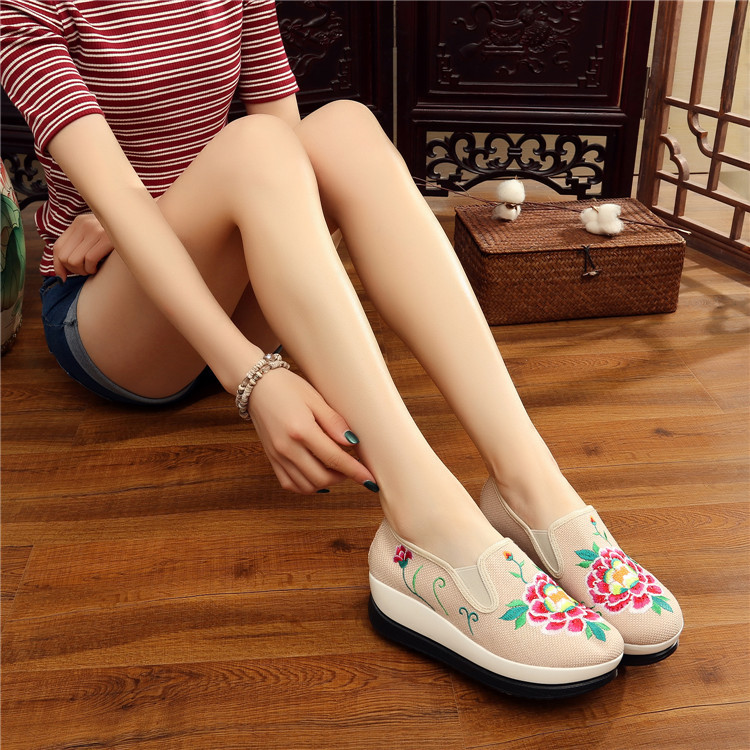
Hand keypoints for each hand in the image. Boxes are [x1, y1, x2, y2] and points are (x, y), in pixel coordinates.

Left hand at [53, 212, 113, 280]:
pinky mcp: (107, 239)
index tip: (63, 278)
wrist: (139, 227)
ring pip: (74, 261)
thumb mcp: (96, 235)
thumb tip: (62, 269)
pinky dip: (92, 269)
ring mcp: (95, 230)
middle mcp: (84, 224)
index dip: (58, 266)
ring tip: (94, 268)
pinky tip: (100, 267)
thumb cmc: (118, 238)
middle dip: (73, 270)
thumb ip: (81, 245)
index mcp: (79, 222)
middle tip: (86, 271)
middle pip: (64, 257)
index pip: (58, 247)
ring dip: (84, 271)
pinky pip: (89, 260)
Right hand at [248, 367, 377, 493]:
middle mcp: (287, 448)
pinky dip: (307, 486)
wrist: (256, 385)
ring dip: (326, 483)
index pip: (335, 459)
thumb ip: (334, 422)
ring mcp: (277, 456)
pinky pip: (290, 484)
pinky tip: (318, 477)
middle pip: (321, 478)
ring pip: (306, 486)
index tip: (370, 480)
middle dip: (342, 478)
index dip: (355, 472)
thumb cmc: (287, 387)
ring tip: (337, 470)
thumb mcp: (315, 398)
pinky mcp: (271, 459)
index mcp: (301, 430)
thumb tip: (353, 442)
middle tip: (354, 468)